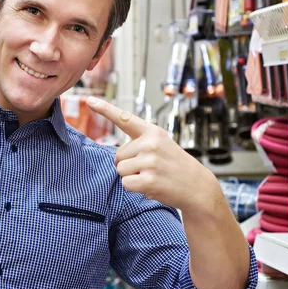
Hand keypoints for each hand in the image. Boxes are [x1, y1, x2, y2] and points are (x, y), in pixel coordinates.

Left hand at [87, 97, 219, 213]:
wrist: (198, 186)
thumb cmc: (174, 165)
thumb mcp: (161, 145)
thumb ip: (139, 144)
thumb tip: (117, 158)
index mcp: (152, 132)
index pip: (124, 118)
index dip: (105, 109)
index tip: (89, 100)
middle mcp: (150, 143)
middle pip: (118, 155)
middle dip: (129, 164)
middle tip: (152, 168)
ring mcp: (149, 161)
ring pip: (120, 170)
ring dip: (132, 177)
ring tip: (153, 176)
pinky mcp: (148, 179)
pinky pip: (126, 183)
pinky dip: (135, 188)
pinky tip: (152, 185)